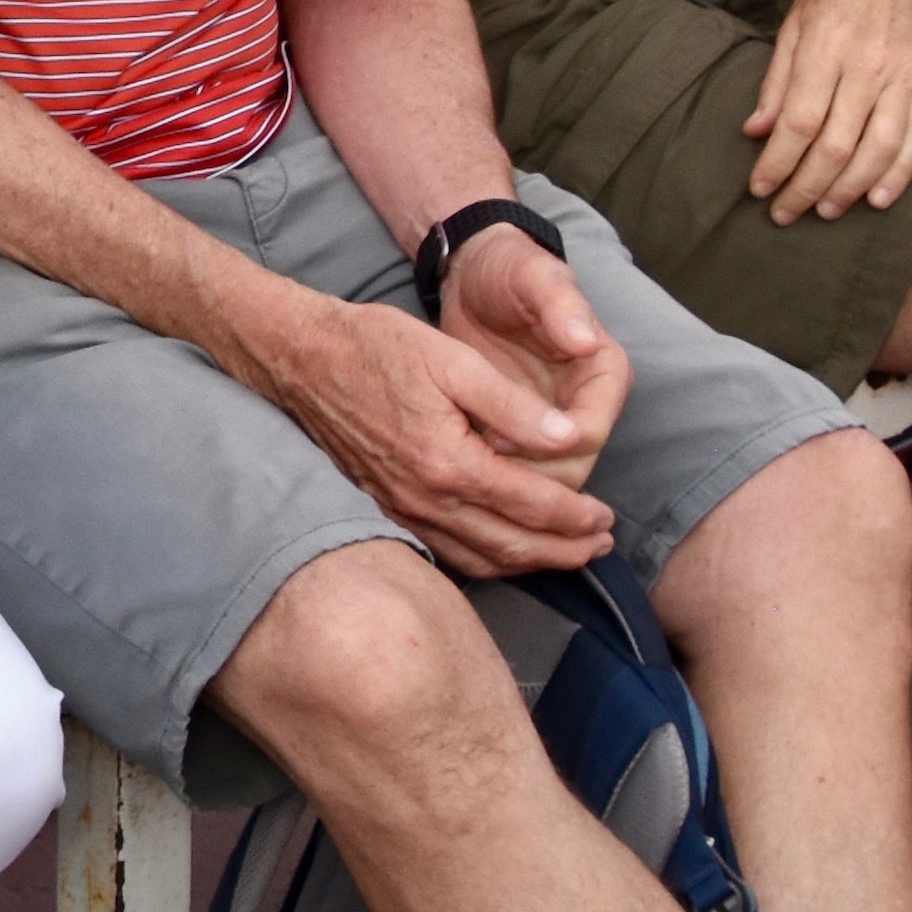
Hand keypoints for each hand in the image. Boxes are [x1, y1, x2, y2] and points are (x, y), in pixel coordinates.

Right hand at [255, 278, 622, 578]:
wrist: (304, 358)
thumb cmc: (378, 348)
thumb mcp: (453, 360)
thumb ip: (514, 406)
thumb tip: (570, 439)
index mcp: (449, 461)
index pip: (530, 505)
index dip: (576, 517)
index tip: (606, 518)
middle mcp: (425, 498)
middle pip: (510, 545)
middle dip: (563, 551)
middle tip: (600, 546)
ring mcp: (403, 510)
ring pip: (479, 558)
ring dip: (529, 563)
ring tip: (567, 555)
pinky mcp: (387, 509)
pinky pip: (447, 553)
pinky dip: (486, 561)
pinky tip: (505, 552)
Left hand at [434, 222, 631, 488]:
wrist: (476, 278)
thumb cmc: (509, 271)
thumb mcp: (532, 276)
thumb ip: (559, 305)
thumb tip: (586, 340)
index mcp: (604, 374)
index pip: (590, 434)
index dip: (546, 446)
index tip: (497, 438)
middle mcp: (589, 406)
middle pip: (572, 471)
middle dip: (527, 480)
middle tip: (472, 463)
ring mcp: (558, 425)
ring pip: (547, 485)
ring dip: (508, 488)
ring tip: (460, 466)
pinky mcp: (526, 435)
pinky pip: (519, 478)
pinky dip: (494, 484)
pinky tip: (457, 475)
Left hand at [746, 0, 911, 222]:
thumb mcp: (793, 20)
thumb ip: (776, 79)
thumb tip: (756, 132)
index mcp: (826, 47)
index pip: (798, 123)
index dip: (777, 164)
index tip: (758, 189)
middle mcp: (868, 65)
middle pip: (834, 145)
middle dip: (805, 187)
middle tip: (784, 213)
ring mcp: (904, 75)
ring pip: (877, 150)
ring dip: (848, 189)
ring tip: (823, 211)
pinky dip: (899, 174)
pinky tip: (877, 199)